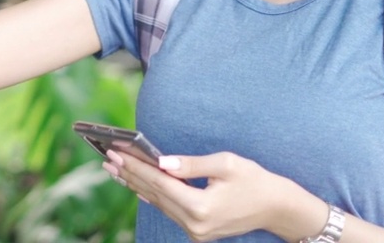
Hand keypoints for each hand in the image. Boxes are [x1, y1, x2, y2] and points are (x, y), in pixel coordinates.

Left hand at [104, 147, 309, 241]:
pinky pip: (168, 210)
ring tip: (115, 169)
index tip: (116, 151)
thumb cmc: (255, 181)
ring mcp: (195, 231)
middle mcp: (194, 224)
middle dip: (129, 174)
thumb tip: (161, 162)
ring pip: (158, 203)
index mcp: (201, 207)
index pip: (159, 183)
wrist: (276, 208)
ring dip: (135, 185)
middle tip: (107, 157)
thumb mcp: (226, 164)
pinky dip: (151, 195)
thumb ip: (191, 163)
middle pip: (153, 194)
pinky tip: (135, 185)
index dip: (135, 166)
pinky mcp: (197, 231)